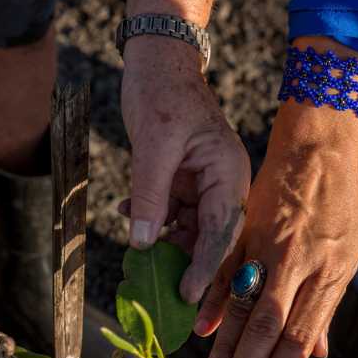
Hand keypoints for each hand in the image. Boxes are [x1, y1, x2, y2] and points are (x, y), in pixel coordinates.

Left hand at [120, 36, 250, 302]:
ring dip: (162, 243)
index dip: (204, 267)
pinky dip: (150, 220)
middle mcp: (222, 184)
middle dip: (185, 264)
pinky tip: (128, 213)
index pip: (221, 231)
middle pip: (209, 237)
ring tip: (137, 257)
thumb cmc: (161, 92)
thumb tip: (144, 244)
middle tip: (164, 297)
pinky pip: (170, 214)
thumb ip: (151, 196)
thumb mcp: (153, 145)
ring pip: (188, 230)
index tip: (187, 295)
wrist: (156, 61)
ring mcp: (203, 184)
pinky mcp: (184, 182)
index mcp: (229, 173)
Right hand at [197, 100, 357, 357]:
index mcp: (329, 273)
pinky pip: (224, 271)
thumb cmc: (339, 205)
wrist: (318, 148)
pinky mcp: (245, 228)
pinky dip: (211, 301)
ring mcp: (269, 244)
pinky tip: (202, 328)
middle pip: (269, 325)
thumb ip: (325, 305)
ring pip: (243, 302)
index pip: (303, 331)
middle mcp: (299, 262)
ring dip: (226, 345)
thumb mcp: (347, 256)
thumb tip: (318, 356)